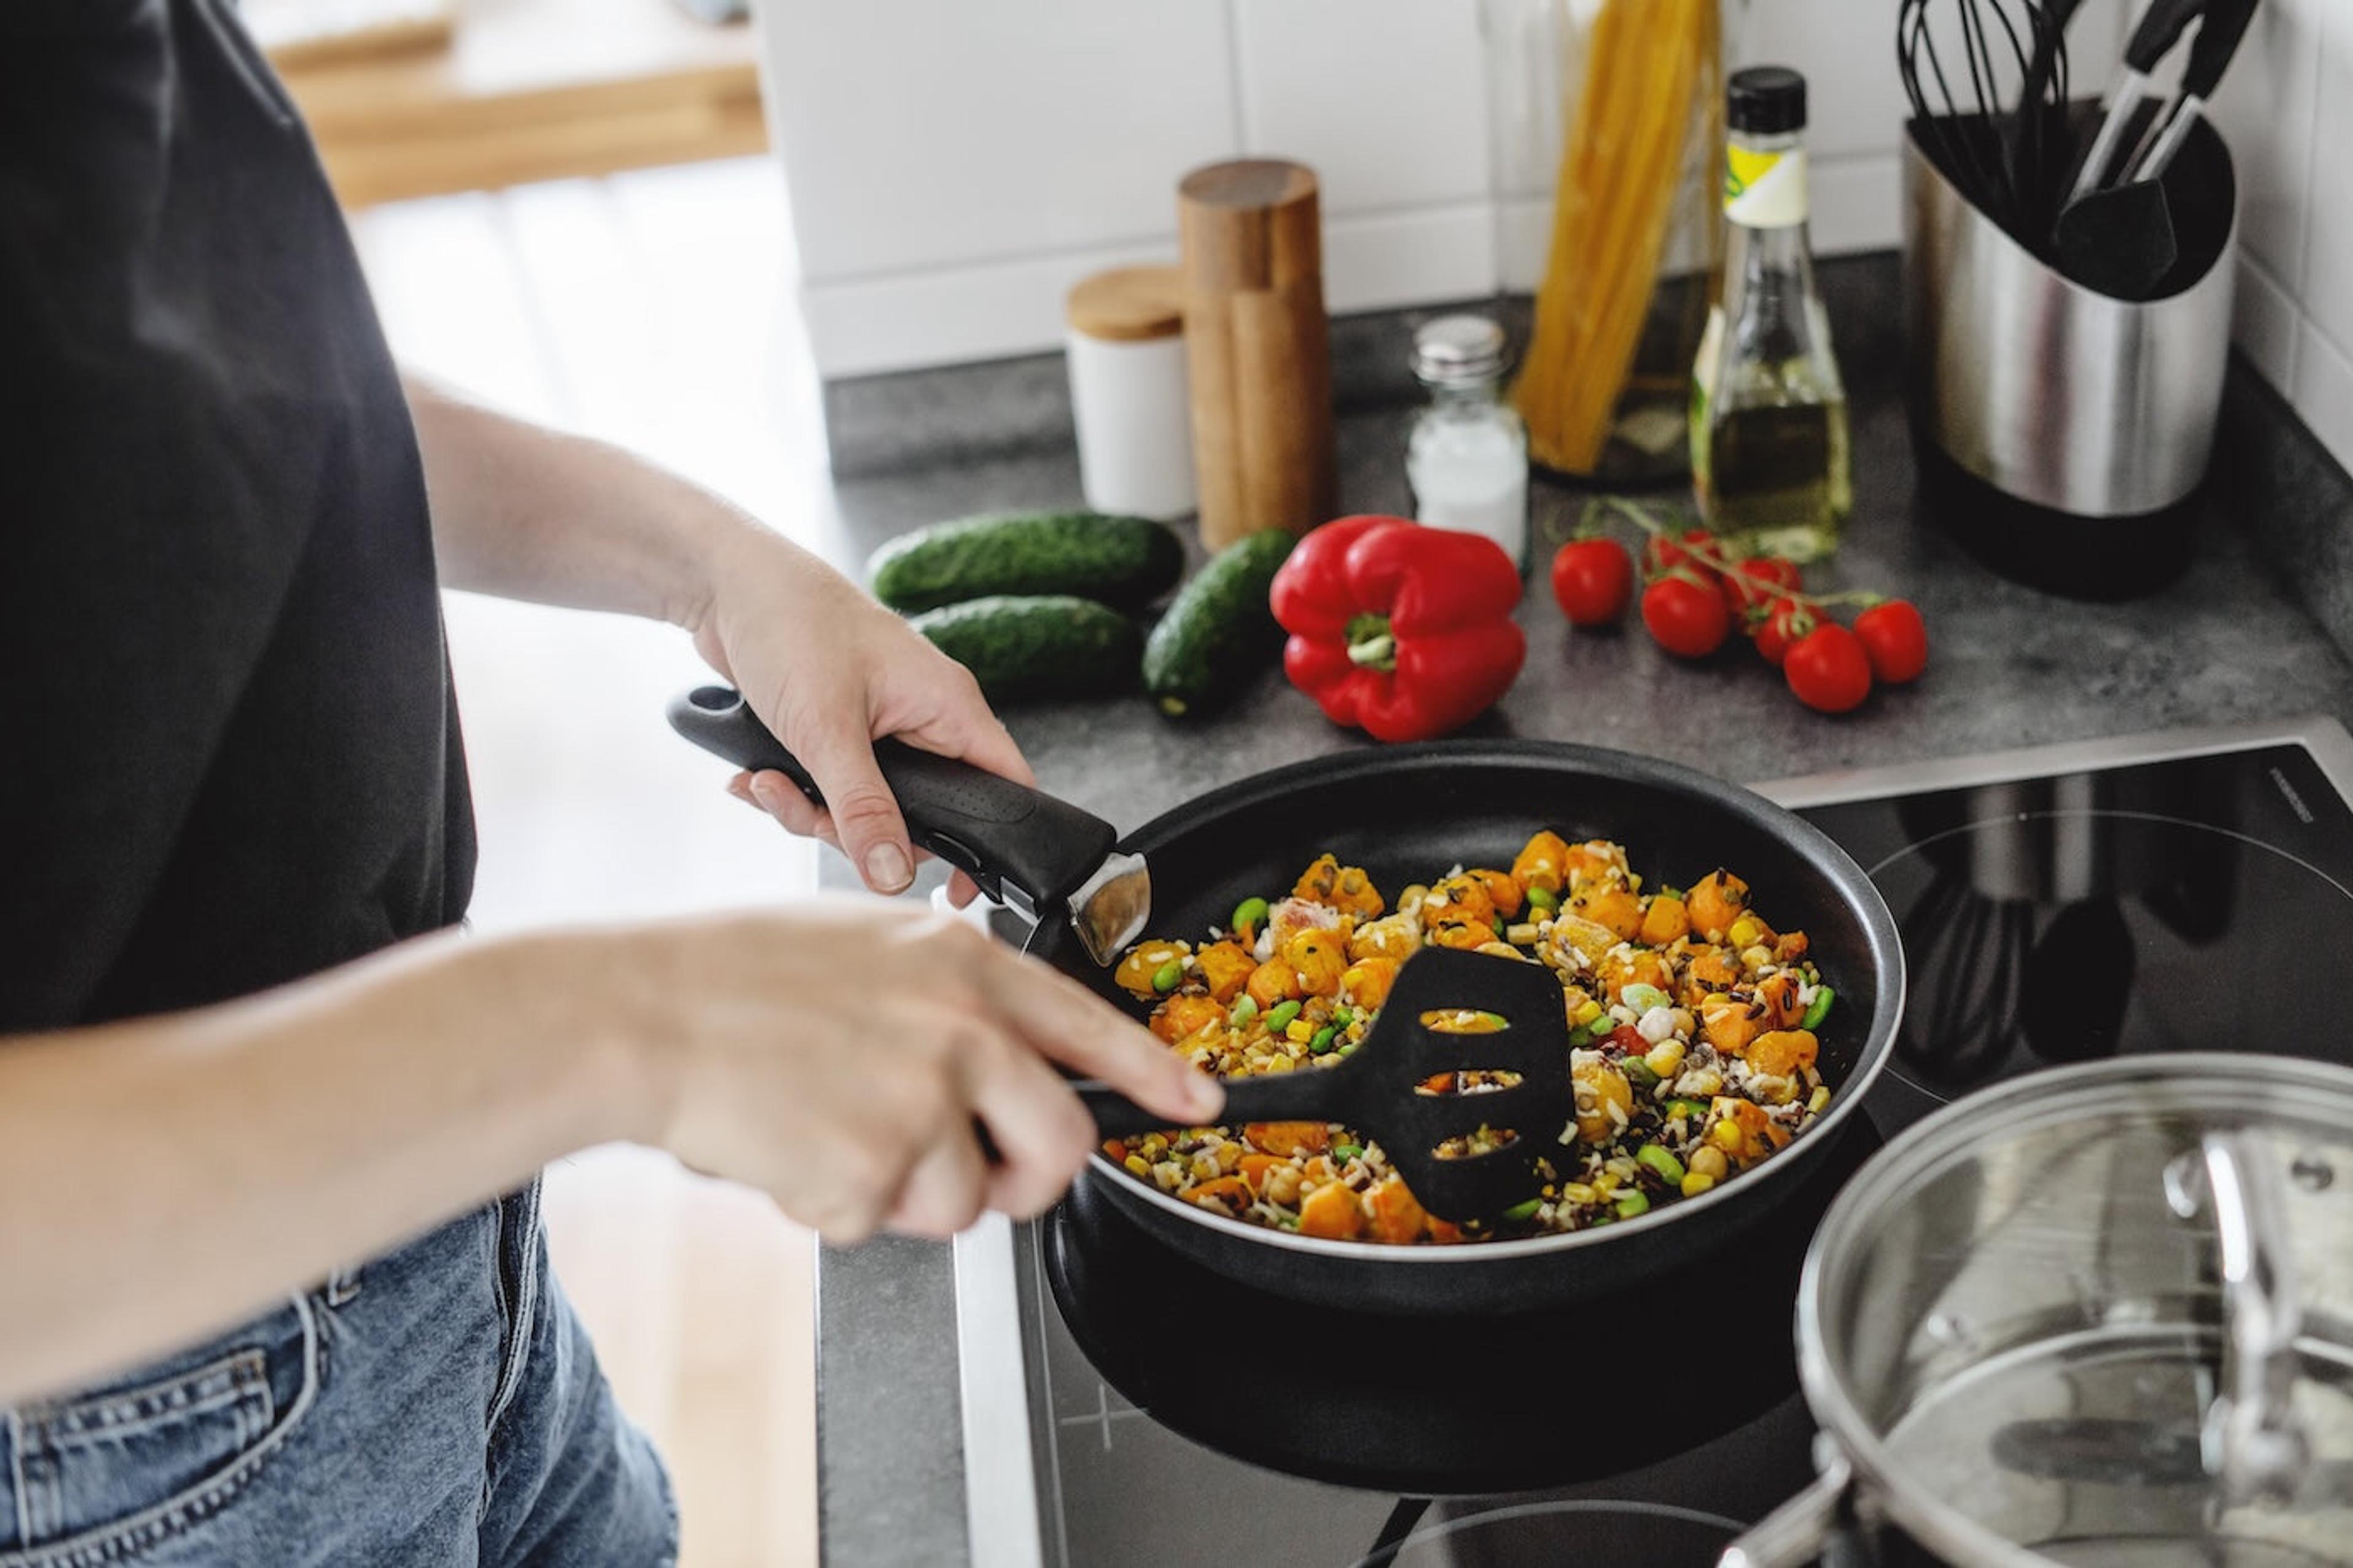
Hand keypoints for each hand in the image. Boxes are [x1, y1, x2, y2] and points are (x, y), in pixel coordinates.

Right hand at [603, 901, 1222, 1240]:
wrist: (641, 1012)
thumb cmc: (732, 976)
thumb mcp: (866, 947)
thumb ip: (947, 991)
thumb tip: (1001, 1050)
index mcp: (964, 966)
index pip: (1090, 1026)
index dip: (1153, 1074)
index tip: (1197, 1103)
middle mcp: (960, 1028)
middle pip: (1059, 1143)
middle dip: (1027, 1179)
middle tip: (981, 1177)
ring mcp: (922, 1099)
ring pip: (961, 1201)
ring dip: (901, 1191)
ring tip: (827, 1128)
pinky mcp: (873, 1167)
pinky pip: (879, 1221)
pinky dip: (832, 1205)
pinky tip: (788, 1145)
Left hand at [687, 527, 1024, 898]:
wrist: (724, 582)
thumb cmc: (790, 624)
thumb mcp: (826, 730)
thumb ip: (863, 809)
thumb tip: (894, 876)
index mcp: (948, 706)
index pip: (1005, 786)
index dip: (990, 845)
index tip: (954, 890)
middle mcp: (922, 718)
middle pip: (921, 812)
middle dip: (859, 829)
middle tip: (814, 817)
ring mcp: (879, 725)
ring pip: (865, 805)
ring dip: (809, 810)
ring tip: (764, 782)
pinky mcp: (836, 729)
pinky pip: (828, 787)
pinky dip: (790, 790)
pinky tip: (752, 775)